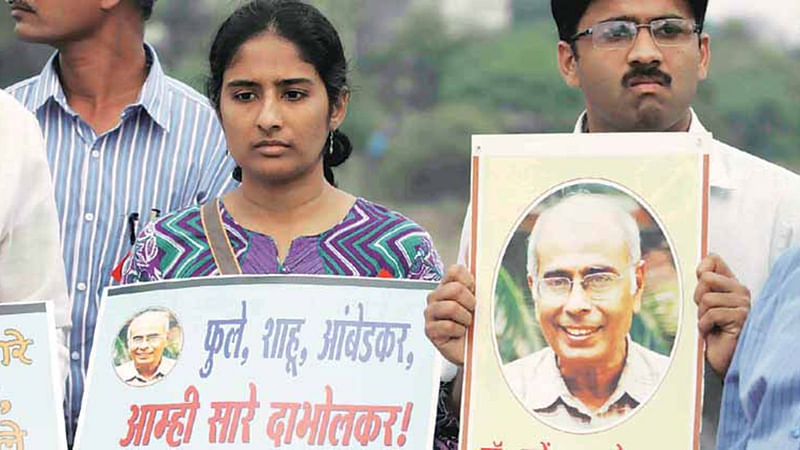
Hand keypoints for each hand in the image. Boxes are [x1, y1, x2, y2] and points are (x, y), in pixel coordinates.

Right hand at [424, 264, 475, 365]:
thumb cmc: (476, 326)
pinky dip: (459, 331)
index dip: (469, 281)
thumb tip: (484, 275)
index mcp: (447, 286)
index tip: (475, 292)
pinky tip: (458, 334)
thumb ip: (479, 287)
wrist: (474, 351)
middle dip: (470, 302)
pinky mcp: (429, 329)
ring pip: (451, 307)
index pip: (455, 270)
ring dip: (465, 318)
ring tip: (465, 324)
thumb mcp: (481, 304)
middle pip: (455, 288)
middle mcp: (436, 297)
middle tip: (471, 312)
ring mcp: (430, 313)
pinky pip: (447, 326)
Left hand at [694, 254, 749, 375]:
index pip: (713, 259)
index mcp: (731, 283)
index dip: (700, 270)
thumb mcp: (705, 304)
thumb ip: (705, 285)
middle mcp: (740, 290)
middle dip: (697, 297)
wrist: (722, 356)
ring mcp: (743, 304)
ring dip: (702, 315)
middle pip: (705, 278)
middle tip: (705, 312)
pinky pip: (711, 314)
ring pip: (706, 299)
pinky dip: (705, 325)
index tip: (700, 287)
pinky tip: (712, 331)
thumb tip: (701, 265)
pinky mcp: (740, 318)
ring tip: (711, 324)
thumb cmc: (713, 330)